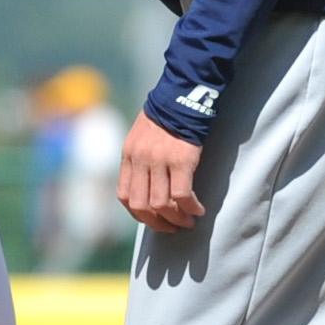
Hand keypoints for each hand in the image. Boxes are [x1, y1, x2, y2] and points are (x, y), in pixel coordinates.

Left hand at [120, 113, 207, 229]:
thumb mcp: (140, 136)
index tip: (153, 220)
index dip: (138, 214)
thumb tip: (146, 186)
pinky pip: (182, 195)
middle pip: (141, 206)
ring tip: (187, 222)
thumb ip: (139, 159)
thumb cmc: (165, 116)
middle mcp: (140, 160)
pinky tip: (198, 210)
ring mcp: (159, 161)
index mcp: (128, 155)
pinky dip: (190, 208)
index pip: (125, 196)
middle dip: (157, 223)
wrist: (183, 97)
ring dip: (176, 219)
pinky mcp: (181, 160)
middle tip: (172, 228)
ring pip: (161, 205)